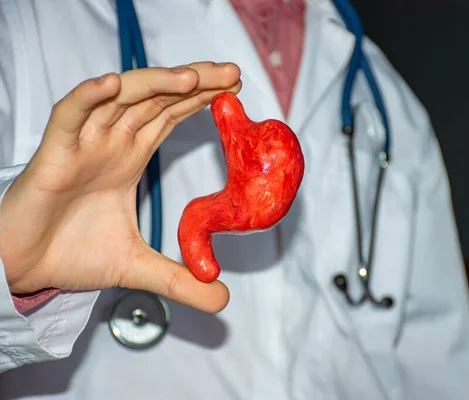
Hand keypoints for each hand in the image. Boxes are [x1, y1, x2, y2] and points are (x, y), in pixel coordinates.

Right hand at [0, 62, 240, 312]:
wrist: (23, 270)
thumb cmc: (72, 254)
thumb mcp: (139, 268)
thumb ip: (181, 281)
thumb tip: (223, 300)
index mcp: (131, 157)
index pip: (172, 116)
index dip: (201, 99)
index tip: (235, 89)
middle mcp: (110, 142)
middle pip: (156, 98)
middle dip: (194, 82)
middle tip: (232, 72)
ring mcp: (83, 144)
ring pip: (120, 99)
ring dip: (154, 84)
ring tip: (191, 76)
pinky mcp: (53, 156)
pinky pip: (69, 116)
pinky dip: (88, 98)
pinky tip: (110, 84)